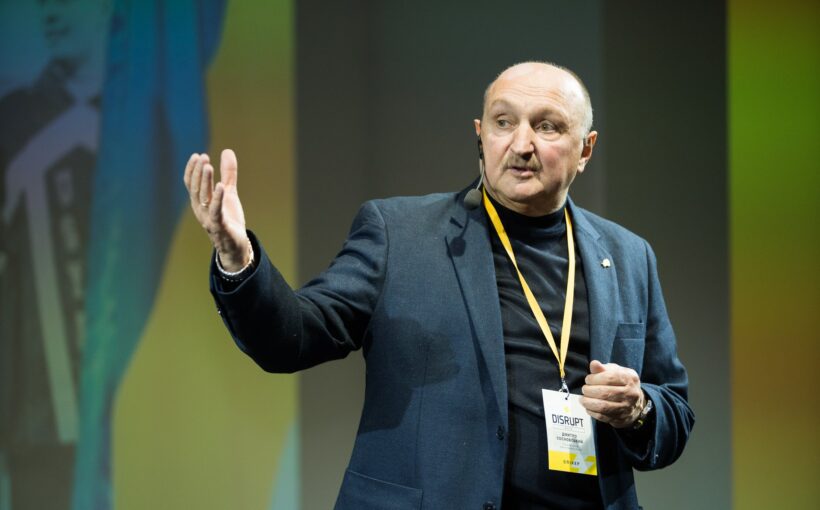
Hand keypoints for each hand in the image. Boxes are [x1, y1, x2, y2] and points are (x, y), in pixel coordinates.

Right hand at [183, 149, 249, 270]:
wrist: (235, 244)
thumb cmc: (229, 218)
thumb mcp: (229, 192)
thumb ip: (228, 173)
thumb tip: (227, 151)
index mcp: (200, 201)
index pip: (191, 183)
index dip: (192, 169)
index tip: (197, 155)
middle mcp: (200, 209)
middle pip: (195, 188)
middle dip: (198, 172)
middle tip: (203, 157)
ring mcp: (207, 218)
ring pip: (203, 198)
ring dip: (205, 181)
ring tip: (208, 166)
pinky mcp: (219, 226)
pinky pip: (216, 211)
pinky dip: (217, 198)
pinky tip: (220, 186)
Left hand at [580, 360, 644, 428]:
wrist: (636, 403)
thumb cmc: (622, 384)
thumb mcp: (616, 372)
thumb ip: (603, 368)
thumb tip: (593, 364)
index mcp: (629, 379)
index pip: (609, 378)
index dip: (594, 379)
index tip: (588, 379)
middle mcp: (630, 394)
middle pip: (605, 393)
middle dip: (590, 391)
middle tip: (584, 389)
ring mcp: (626, 408)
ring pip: (603, 406)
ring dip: (588, 402)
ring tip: (583, 399)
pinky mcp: (620, 419)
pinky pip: (602, 416)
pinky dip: (592, 411)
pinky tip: (588, 407)